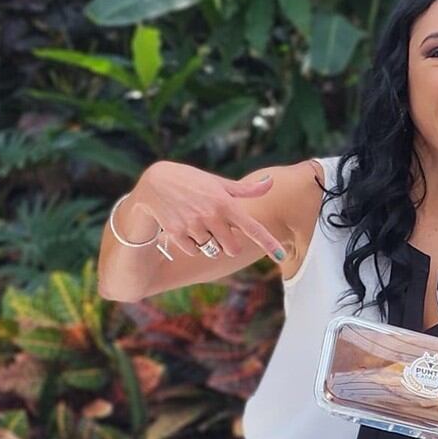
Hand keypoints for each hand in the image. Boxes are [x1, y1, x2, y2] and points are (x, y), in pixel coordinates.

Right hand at [113, 161, 287, 262]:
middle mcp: (212, 216)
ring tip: (198, 223)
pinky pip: (194, 251)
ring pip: (212, 250)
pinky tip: (185, 227)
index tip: (281, 256)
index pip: (252, 228)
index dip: (268, 243)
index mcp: (226, 203)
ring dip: (209, 243)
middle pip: (232, 248)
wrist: (156, 182)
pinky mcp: (177, 234)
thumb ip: (246, 190)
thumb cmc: (194, 182)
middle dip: (229, 244)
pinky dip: (192, 245)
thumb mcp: (219, 183)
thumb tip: (272, 182)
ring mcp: (194, 226)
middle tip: (220, 231)